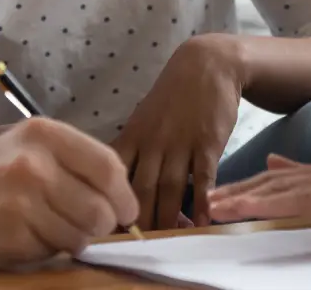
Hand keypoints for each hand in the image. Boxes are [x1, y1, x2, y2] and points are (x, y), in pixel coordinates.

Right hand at [0, 117, 138, 267]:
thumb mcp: (23, 146)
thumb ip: (69, 162)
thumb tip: (118, 196)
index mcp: (44, 134)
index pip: (108, 166)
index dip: (123, 195)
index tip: (125, 211)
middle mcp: (36, 164)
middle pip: (102, 209)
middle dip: (100, 224)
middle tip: (83, 225)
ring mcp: (24, 203)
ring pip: (81, 237)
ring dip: (72, 240)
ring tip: (44, 227)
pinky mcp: (12, 239)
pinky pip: (52, 253)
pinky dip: (44, 251)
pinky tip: (21, 235)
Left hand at [111, 35, 243, 230]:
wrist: (206, 64)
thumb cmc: (173, 95)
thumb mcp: (144, 117)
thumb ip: (133, 148)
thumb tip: (115, 180)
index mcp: (133, 135)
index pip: (112, 172)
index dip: (108, 198)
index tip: (104, 224)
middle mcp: (152, 141)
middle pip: (140, 188)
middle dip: (137, 220)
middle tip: (135, 247)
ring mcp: (180, 142)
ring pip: (169, 188)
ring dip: (168, 219)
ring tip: (167, 244)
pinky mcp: (207, 142)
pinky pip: (203, 178)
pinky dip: (202, 202)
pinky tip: (202, 223)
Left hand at [209, 151, 310, 237]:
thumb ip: (300, 172)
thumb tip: (269, 160)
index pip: (268, 183)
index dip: (237, 190)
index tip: (205, 199)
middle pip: (276, 188)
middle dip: (241, 196)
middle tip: (208, 206)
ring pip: (308, 195)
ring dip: (274, 199)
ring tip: (244, 205)